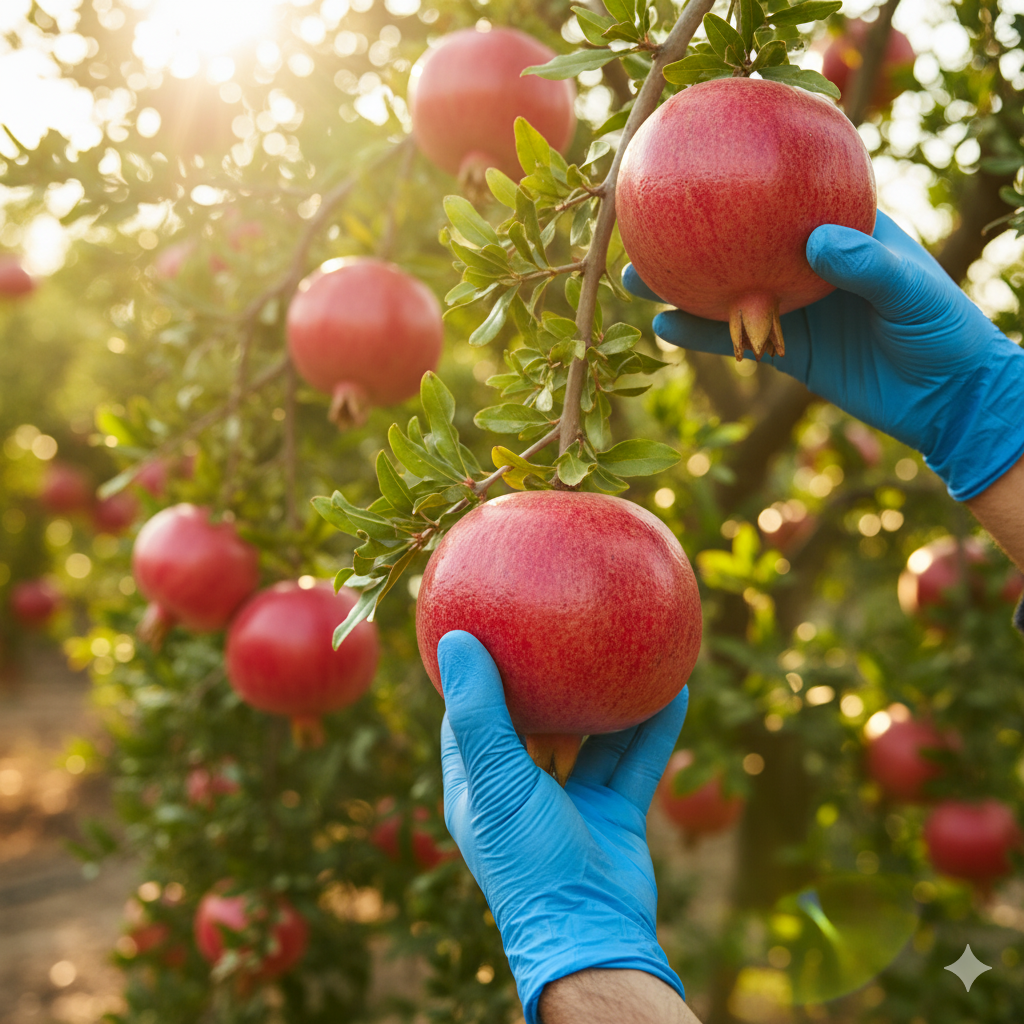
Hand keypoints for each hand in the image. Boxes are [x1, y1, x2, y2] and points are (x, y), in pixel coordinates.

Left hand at [438, 630, 687, 1023]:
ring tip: (628, 648)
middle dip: (552, 678)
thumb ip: (479, 712)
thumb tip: (456, 638)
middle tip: (566, 626)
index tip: (493, 629)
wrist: (593, 933)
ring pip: (593, 735)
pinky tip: (675, 690)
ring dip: (611, 698)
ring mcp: (571, 798)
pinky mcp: (615, 810)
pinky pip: (636, 758)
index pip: (470, 716)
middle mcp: (524, 785)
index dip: (478, 673)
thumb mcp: (495, 780)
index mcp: (481, 782)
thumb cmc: (529, 858)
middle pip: (537, 718)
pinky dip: (654, 727)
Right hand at [623, 211, 1023, 501]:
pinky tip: (664, 328)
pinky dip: (700, 335)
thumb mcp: (911, 289)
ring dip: (683, 286)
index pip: (785, 197)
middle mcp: (808, 265)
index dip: (744, 182)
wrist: (943, 399)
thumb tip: (815, 243)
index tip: (700, 166)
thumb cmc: (942, 328)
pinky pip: (734, 338)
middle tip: (647, 223)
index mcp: (841, 232)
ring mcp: (793, 308)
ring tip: (636, 278)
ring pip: (728, 290)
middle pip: (741, 243)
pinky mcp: (786, 351)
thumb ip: (865, 265)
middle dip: (695, 234)